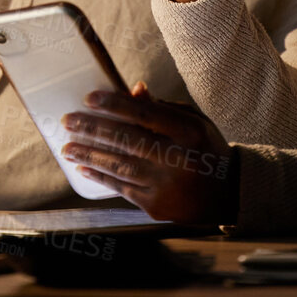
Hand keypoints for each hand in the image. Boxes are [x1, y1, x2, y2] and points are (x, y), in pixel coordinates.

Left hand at [62, 82, 238, 223]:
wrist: (228, 195)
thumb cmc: (205, 149)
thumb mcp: (193, 122)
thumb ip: (162, 108)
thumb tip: (132, 90)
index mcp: (189, 133)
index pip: (146, 114)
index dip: (115, 105)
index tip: (89, 98)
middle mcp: (178, 160)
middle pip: (127, 140)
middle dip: (92, 129)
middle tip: (68, 121)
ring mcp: (166, 186)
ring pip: (119, 166)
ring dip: (89, 155)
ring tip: (68, 147)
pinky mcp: (157, 206)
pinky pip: (122, 189)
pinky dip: (101, 177)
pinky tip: (85, 168)